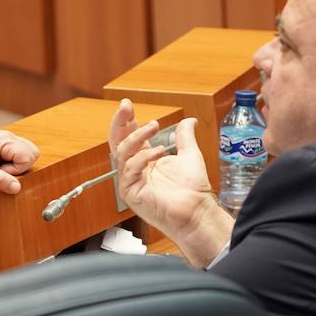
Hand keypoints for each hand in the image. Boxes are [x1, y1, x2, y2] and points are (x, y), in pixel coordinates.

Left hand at [0, 130, 39, 193]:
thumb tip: (17, 188)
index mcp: (5, 140)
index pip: (27, 156)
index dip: (16, 170)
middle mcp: (9, 138)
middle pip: (33, 153)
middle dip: (21, 167)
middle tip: (2, 170)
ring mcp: (8, 141)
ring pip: (28, 154)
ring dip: (18, 166)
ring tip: (0, 168)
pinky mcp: (6, 147)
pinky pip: (20, 155)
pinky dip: (14, 164)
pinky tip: (0, 166)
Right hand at [109, 100, 231, 266]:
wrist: (197, 211)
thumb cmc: (193, 189)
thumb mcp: (189, 154)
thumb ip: (185, 136)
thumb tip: (189, 120)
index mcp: (145, 160)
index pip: (129, 136)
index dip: (127, 120)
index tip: (128, 104)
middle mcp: (135, 170)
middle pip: (117, 142)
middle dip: (120, 122)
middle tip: (126, 106)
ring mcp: (131, 181)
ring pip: (122, 152)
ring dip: (137, 136)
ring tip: (154, 126)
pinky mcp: (131, 192)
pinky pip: (130, 169)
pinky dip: (143, 157)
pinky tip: (159, 152)